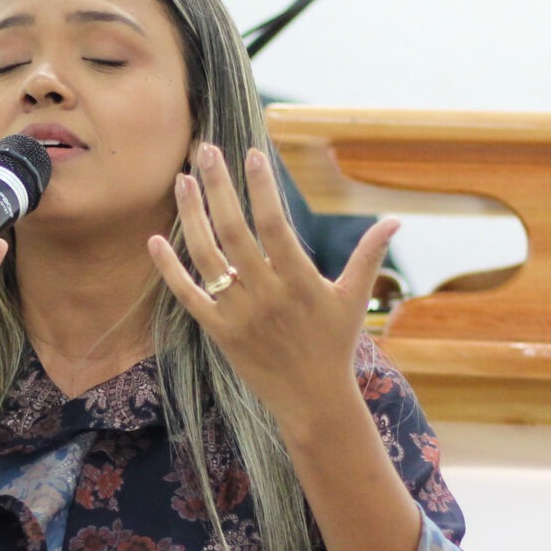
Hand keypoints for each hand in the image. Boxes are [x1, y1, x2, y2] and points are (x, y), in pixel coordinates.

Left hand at [147, 144, 398, 435]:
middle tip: (206, 149)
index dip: (261, 187)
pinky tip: (155, 238)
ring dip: (191, 216)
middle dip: (218, 187)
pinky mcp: (219, 333)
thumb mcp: (354, 298)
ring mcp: (239, 314)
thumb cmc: (334, 345)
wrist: (312, 400)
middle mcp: (266, 294)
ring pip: (207, 257)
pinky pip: (188, 296)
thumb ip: (368, 255)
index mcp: (300, 281)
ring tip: (182, 180)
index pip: (274, 223)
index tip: (250, 154)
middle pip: (234, 231)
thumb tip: (395, 219)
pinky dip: (170, 269)